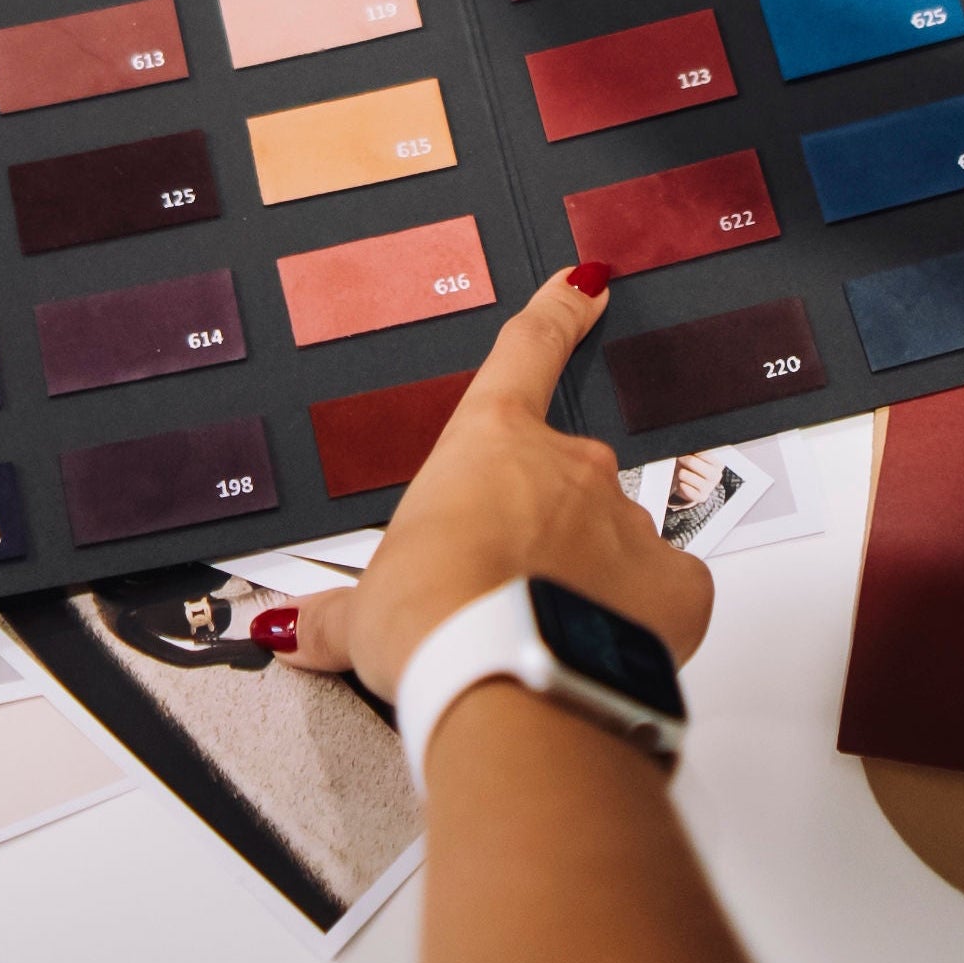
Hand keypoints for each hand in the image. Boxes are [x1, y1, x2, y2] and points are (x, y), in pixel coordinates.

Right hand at [259, 269, 712, 698]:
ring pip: (612, 538)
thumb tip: (289, 628)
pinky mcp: (673, 583)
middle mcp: (569, 467)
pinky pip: (665, 589)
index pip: (529, 351)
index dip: (561, 311)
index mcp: (492, 443)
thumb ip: (333, 612)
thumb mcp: (364, 614)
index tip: (588, 283)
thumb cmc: (436, 621)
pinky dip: (642, 613)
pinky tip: (605, 645)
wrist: (505, 679)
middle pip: (562, 481)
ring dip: (584, 575)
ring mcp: (626, 519)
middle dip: (538, 530)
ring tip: (541, 634)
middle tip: (500, 592)